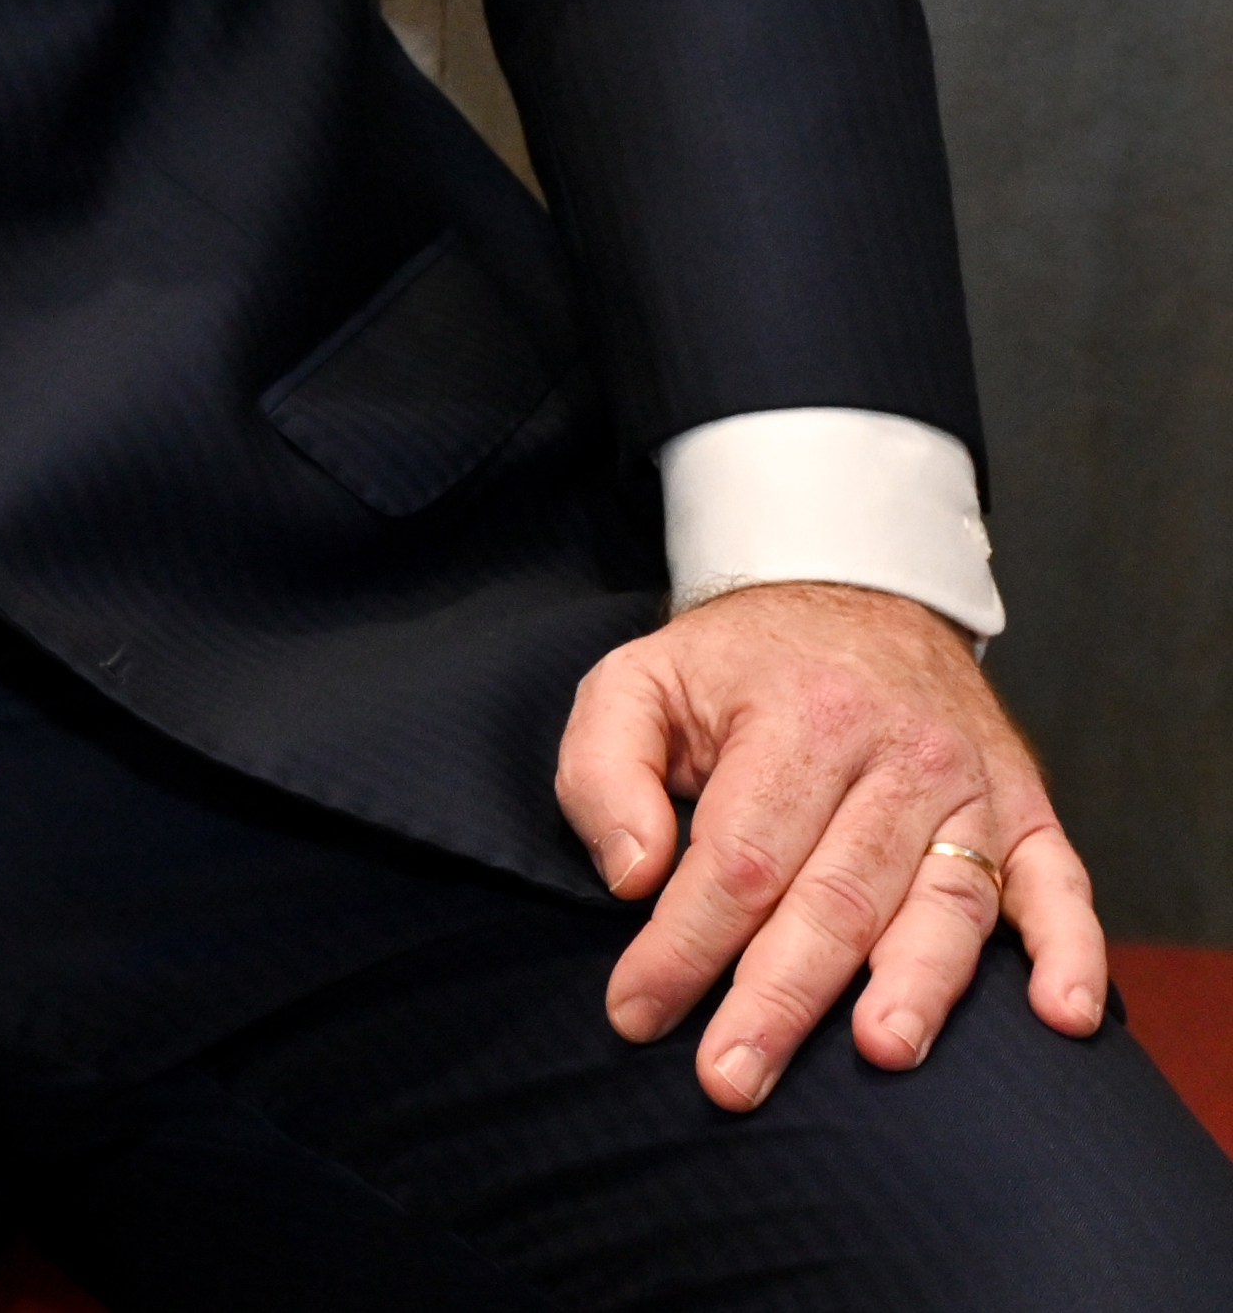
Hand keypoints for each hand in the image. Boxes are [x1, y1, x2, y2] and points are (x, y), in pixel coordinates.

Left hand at [559, 579, 1106, 1109]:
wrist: (856, 600)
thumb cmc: (733, 670)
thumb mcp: (636, 683)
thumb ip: (605, 771)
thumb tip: (635, 877)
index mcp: (798, 720)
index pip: (738, 858)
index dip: (684, 945)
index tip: (637, 1013)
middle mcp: (898, 755)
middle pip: (836, 896)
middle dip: (781, 997)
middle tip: (733, 1079)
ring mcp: (972, 787)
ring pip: (944, 902)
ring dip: (916, 986)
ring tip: (881, 1051)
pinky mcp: (1028, 812)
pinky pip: (1062, 888)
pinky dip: (1072, 954)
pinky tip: (1064, 1016)